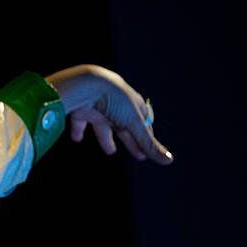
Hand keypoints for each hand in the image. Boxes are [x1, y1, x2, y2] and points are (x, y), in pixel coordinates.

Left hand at [45, 64, 173, 164]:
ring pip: (104, 124)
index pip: (144, 122)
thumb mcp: (133, 124)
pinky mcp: (80, 109)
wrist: (84, 85)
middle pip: (126, 127)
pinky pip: (79, 120)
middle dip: (132, 141)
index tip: (150, 149)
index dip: (147, 136)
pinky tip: (77, 138)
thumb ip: (148, 143)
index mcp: (132, 103)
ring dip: (106, 138)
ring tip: (110, 151)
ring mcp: (98, 106)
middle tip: (139, 155)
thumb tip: (169, 161)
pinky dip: (78, 129)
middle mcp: (116, 105)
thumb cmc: (113, 100)